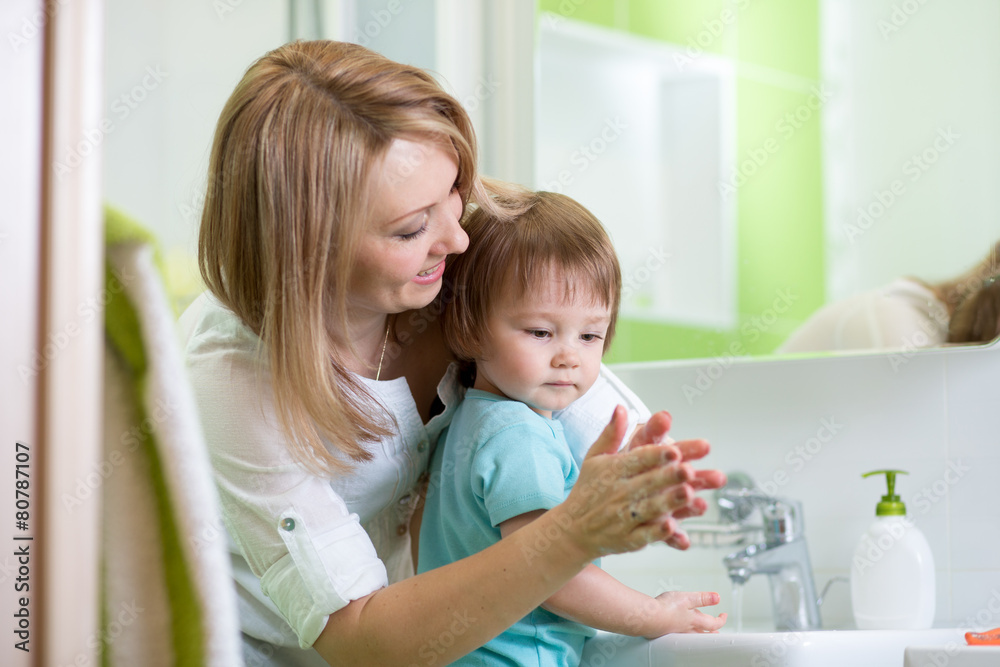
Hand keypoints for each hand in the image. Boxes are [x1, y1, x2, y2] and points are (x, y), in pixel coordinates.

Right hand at [556, 406, 709, 557]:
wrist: (571, 530)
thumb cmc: (588, 489)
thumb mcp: (595, 458)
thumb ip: (611, 434)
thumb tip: (620, 407)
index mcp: (612, 470)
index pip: (637, 459)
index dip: (656, 455)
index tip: (674, 450)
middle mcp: (618, 492)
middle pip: (647, 482)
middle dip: (669, 476)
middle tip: (689, 469)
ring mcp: (623, 517)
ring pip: (649, 508)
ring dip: (669, 501)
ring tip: (689, 493)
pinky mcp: (628, 539)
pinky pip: (644, 535)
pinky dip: (658, 532)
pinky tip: (672, 526)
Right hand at [639, 591, 726, 637]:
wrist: (648, 617)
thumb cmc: (666, 608)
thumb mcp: (687, 598)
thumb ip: (702, 598)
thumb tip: (718, 598)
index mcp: (694, 620)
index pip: (713, 623)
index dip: (721, 620)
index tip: (724, 615)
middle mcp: (687, 629)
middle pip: (704, 633)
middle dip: (712, 631)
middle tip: (716, 630)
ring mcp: (677, 632)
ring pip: (693, 635)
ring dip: (700, 634)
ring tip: (702, 632)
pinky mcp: (667, 631)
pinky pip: (680, 634)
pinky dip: (685, 633)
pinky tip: (680, 628)